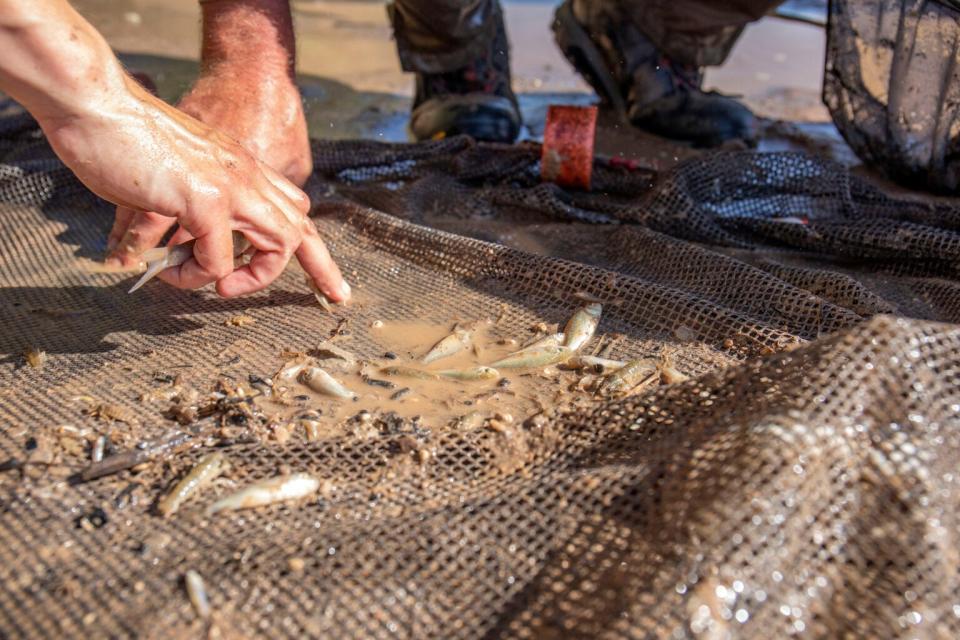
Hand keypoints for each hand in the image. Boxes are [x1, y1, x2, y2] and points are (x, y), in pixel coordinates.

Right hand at [44, 77, 346, 299]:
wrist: (96, 102)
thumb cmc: (124, 136)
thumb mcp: (177, 168)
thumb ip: (196, 197)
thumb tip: (189, 238)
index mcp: (242, 166)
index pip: (295, 207)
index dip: (316, 249)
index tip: (333, 285)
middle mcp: (246, 174)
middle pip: (303, 227)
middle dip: (318, 267)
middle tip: (292, 293)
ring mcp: (230, 186)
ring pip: (280, 244)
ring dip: (248, 278)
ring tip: (209, 282)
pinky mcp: (204, 200)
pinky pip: (217, 260)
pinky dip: (195, 276)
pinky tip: (169, 272)